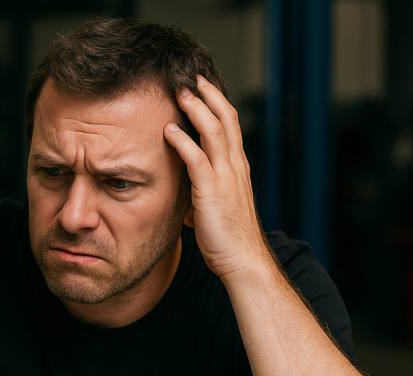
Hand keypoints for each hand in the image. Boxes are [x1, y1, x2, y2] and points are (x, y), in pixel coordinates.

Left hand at [163, 76, 269, 279]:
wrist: (243, 260)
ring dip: (196, 110)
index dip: (217, 105)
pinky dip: (183, 142)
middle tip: (191, 77)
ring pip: (214, 132)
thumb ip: (201, 199)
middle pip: (226, 120)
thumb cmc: (227, 240)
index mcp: (237, 169)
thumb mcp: (213, 212)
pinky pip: (197, 160)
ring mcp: (226, 178)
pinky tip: (169, 131)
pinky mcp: (213, 192)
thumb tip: (186, 205)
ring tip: (180, 93)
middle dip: (209, 96)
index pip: (230, 127)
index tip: (202, 88)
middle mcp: (235, 168)